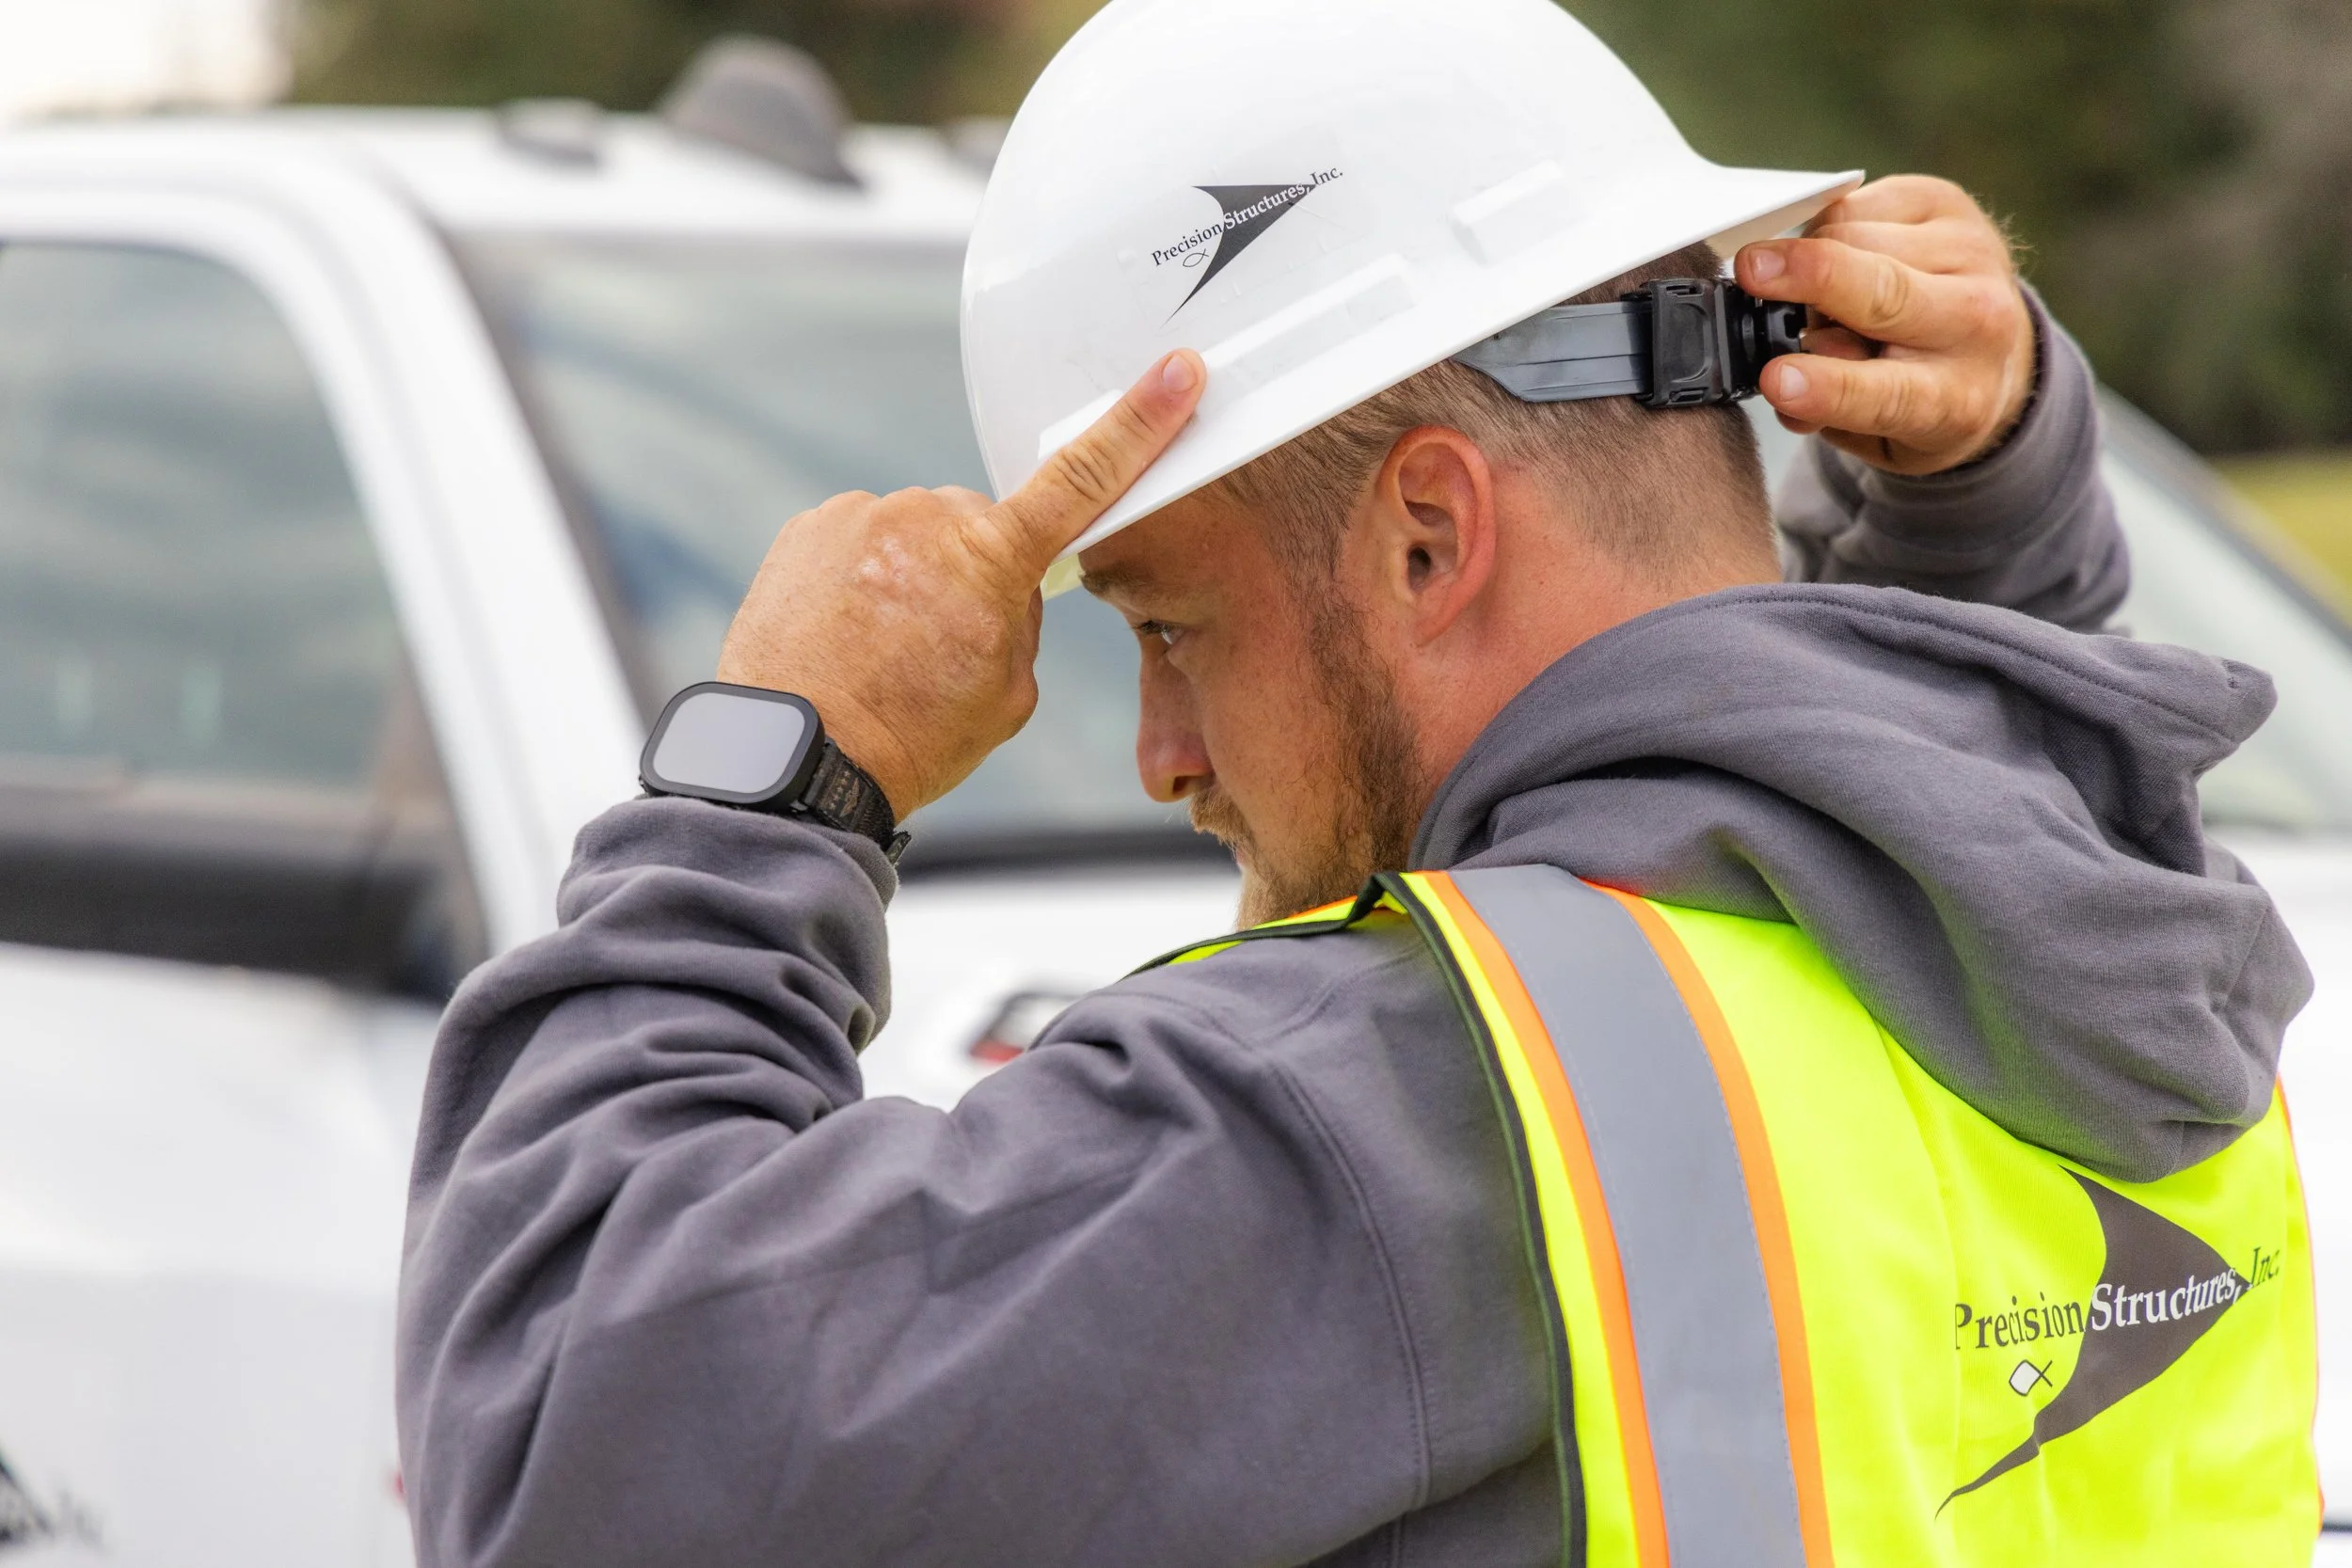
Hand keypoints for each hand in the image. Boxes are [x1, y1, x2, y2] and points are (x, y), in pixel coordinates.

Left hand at [718, 351, 1206, 818]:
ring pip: (917, 534)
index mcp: (993, 558)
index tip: (1175, 373)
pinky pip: (861, 541)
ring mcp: (862, 517)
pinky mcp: (810, 528)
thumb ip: (1023, 623)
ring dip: (911, 574)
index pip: (1083, 479)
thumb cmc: (910, 736)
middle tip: (945, 642)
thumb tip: (1005, 588)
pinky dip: (860, 579)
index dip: (1138, 425)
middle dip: (977, 567)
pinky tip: (847, 633)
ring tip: (885, 646)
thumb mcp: (1009, 695)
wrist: (797, 756)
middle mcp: (927, 518)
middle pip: (980, 525)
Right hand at [1734, 176, 2035, 475]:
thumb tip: (1782, 378)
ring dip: (1807, 263)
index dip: (1826, 386)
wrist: (1989, 349)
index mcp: (1953, 399)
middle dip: (1812, 277)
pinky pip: (1855, 203)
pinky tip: (1835, 258)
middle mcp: (1973, 321)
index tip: (1775, 379)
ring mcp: (1969, 252)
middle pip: (1883, 291)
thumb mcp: (1876, 434)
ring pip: (1855, 237)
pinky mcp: (1948, 202)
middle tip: (1751, 272)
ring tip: (1813, 298)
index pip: (1885, 395)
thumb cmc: (1918, 398)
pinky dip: (1823, 230)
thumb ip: (1828, 413)